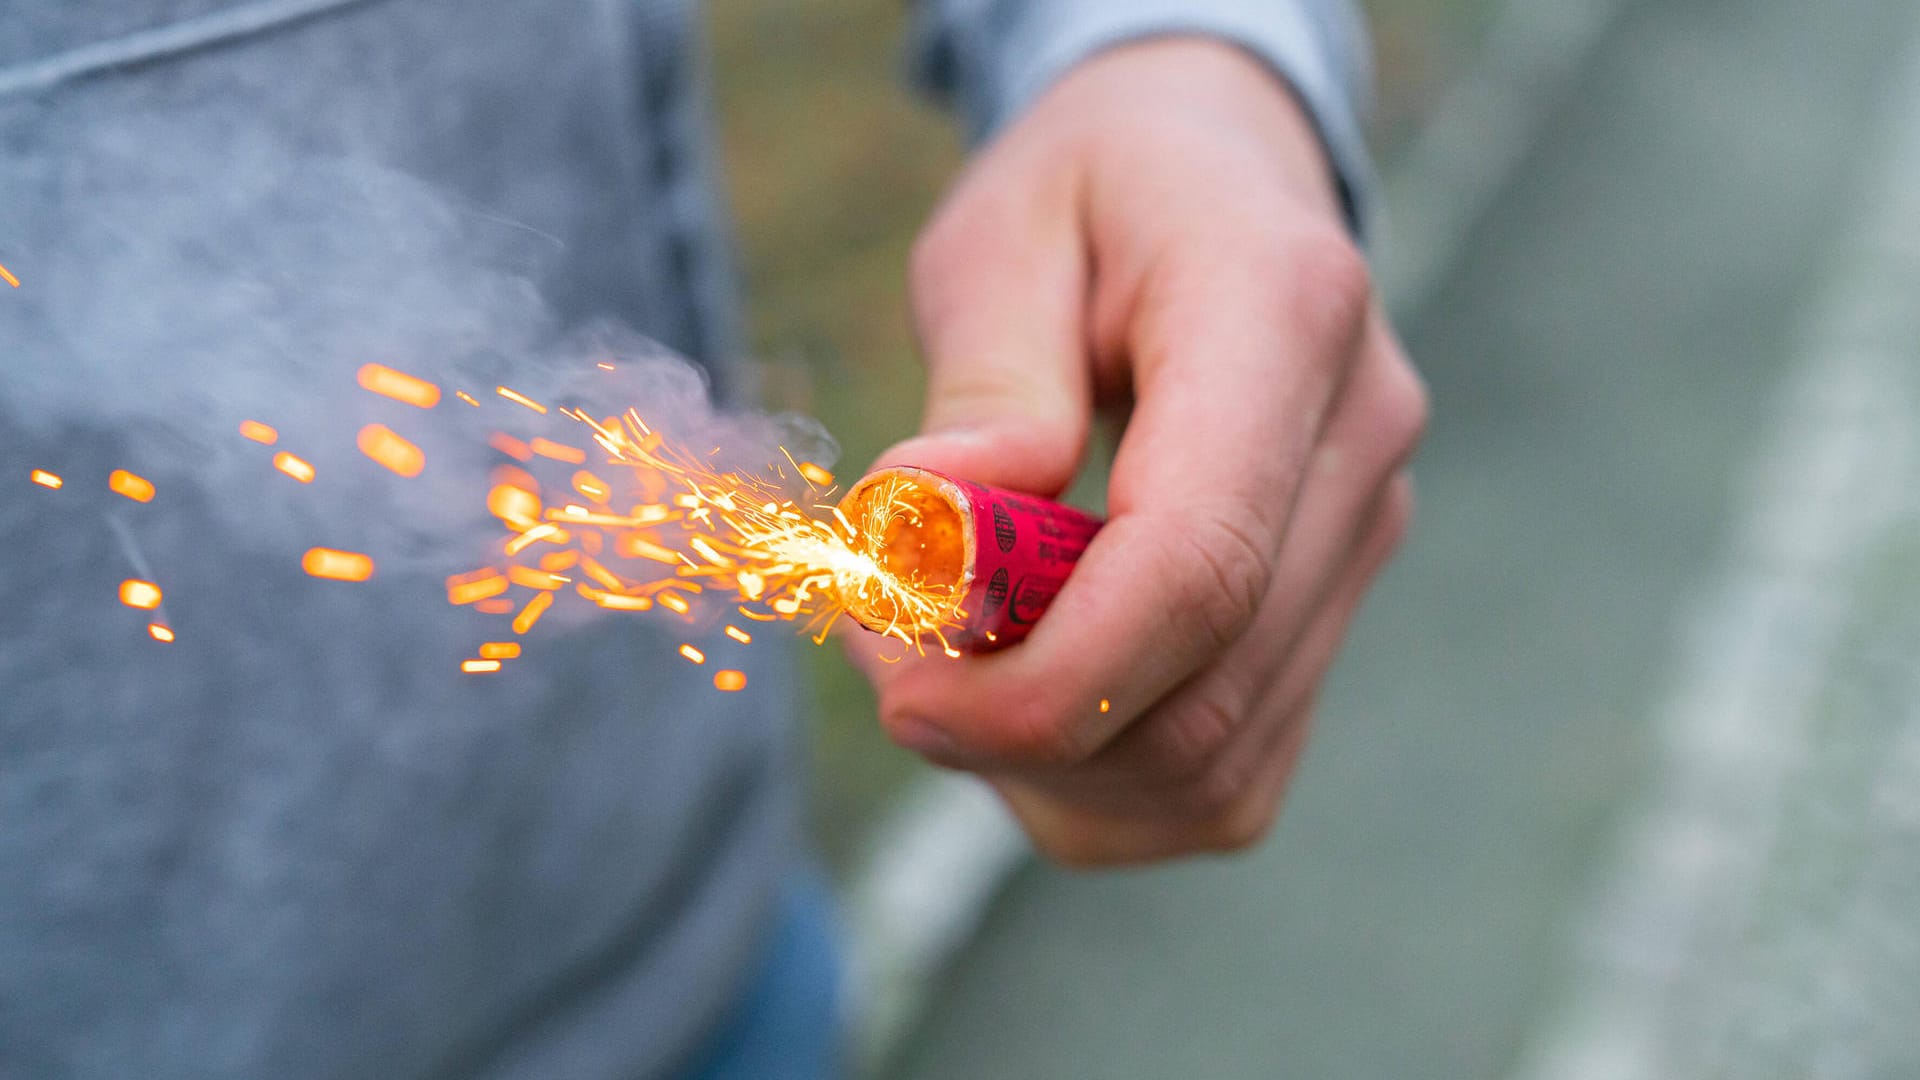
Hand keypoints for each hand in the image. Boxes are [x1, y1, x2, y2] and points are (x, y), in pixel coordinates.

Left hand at [853, 37, 1426, 865]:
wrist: (1215, 175)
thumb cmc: (1088, 193)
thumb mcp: (997, 237)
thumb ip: (981, 386)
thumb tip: (940, 533)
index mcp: (1280, 311)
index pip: (1194, 566)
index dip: (1045, 681)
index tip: (904, 700)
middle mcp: (1356, 439)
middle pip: (1200, 698)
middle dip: (1015, 732)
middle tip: (887, 661)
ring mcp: (1363, 534)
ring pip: (1214, 769)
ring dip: (1052, 768)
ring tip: (953, 667)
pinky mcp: (1334, 605)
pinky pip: (1229, 777)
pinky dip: (1106, 781)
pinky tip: (1032, 693)